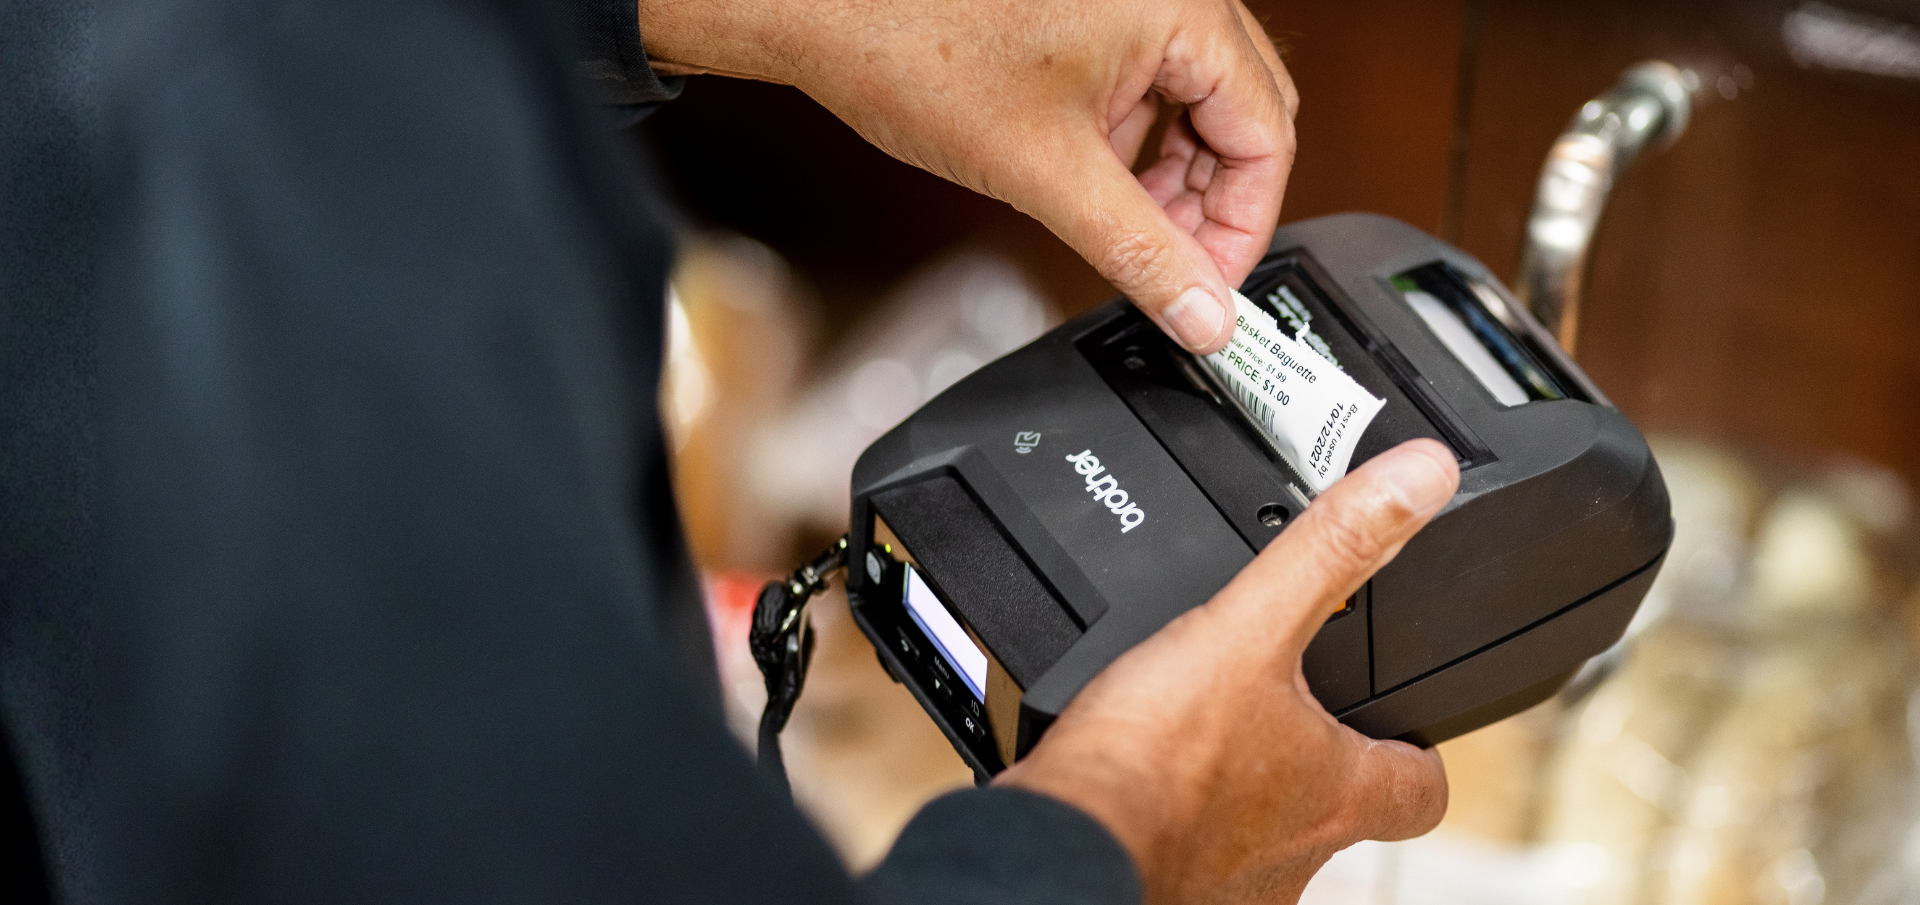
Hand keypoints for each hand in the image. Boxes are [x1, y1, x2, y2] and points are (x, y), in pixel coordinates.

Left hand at [638, 0, 1296, 353]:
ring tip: (1122, 230)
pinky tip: (1089, 182)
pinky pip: (1144, 77)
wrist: (821, 6)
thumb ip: (1141, 252)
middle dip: (1209, 202)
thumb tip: (1202, 315)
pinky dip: (1130, 139)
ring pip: (1192, 99)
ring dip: (1168, 174)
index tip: (1212, 289)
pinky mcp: (1087, 8)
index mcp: (1180, 8)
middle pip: (1240, 113)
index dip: (1245, 224)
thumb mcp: (1047, 176)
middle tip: (1173, 271)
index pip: (1267, 131)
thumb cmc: (913, 51)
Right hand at [995, 440, 1458, 904]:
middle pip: (1337, 810)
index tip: (1398, 721)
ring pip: (1261, 835)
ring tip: (1200, 733)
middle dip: (1312, 759)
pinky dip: (1175, 811)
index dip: (1415, 749)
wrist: (1066, 843)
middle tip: (1280, 708)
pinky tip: (1141, 774)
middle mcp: (1296, 855)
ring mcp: (1232, 883)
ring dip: (1240, 788)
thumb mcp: (1246, 627)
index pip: (1421, 788)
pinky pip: (1189, 848)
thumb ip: (1330, 552)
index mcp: (1336, 791)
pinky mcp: (1169, 884)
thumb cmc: (1153, 765)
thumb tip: (1418, 481)